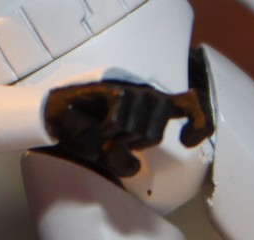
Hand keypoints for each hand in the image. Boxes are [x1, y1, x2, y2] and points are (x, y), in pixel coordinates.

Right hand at [43, 80, 212, 178]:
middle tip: (117, 140)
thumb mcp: (109, 152)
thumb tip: (136, 166)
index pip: (190, 106)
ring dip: (121, 137)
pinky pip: (123, 114)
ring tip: (105, 131)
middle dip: (138, 142)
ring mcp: (128, 88)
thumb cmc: (82, 129)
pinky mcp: (111, 87)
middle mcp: (143, 94)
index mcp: (149, 106)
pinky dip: (110, 127)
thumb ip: (126, 157)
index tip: (187, 142)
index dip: (198, 123)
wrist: (54, 115)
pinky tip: (100, 126)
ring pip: (142, 124)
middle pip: (160, 127)